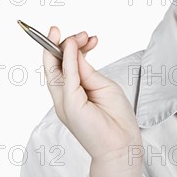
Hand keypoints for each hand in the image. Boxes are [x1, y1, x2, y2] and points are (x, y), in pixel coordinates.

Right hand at [42, 27, 141, 162]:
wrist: (122, 144)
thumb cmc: (115, 118)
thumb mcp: (102, 86)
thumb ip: (86, 70)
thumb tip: (74, 51)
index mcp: (71, 93)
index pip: (61, 65)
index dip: (66, 47)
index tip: (81, 35)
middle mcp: (63, 97)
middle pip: (53, 65)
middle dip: (61, 44)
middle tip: (80, 33)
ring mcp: (64, 102)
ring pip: (54, 69)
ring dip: (65, 47)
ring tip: (80, 36)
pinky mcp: (70, 106)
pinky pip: (66, 78)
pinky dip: (67, 60)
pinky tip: (73, 46)